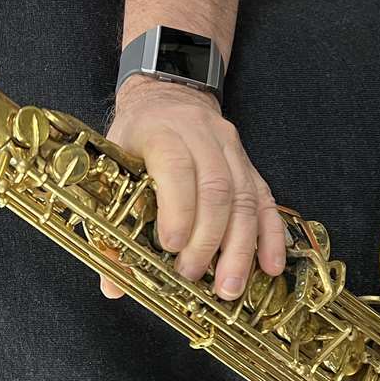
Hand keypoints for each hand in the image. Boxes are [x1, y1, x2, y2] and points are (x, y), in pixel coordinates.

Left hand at [104, 75, 286, 299]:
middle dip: (208, 240)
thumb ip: (109, 226)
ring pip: (244, 197)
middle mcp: (200, 136)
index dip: (178, 210)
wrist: (166, 94)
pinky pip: (266, 200)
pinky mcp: (248, 164)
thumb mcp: (112, 165)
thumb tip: (113, 286)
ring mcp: (230, 149)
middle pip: (216, 188)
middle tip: (195, 277)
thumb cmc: (135, 136)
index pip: (176, 168)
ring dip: (240, 248)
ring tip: (230, 287)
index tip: (171, 246)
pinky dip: (270, 236)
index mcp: (161, 133)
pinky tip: (270, 266)